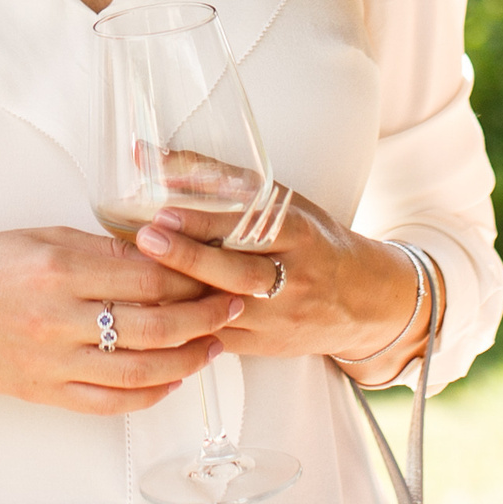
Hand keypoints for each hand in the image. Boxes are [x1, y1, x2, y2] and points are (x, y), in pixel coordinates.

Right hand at [0, 227, 239, 414]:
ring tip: (214, 345)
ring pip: (145, 371)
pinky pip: (114, 403)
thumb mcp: (37, 237)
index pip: (150, 276)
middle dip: (206, 316)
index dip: (193, 275)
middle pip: (158, 325)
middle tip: (232, 306)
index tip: (216, 270)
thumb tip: (158, 257)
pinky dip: (152, 394)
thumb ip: (98, 249)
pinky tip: (172, 379)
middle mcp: (59, 319)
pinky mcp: (47, 393)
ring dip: (190, 359)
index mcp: (57, 269)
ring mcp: (54, 362)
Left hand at [130, 191, 425, 378]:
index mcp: (299, 235)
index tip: (165, 211)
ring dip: (179, 296)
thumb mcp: (278, 202)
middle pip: (238, 272)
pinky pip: (219, 338)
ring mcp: (280, 317)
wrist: (364, 301)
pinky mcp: (265, 346)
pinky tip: (152, 311)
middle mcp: (294, 278)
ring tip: (138, 277)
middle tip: (146, 239)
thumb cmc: (310, 240)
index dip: (205, 222)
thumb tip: (151, 157)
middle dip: (188, 257)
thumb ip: (216, 178)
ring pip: (225, 311)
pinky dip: (185, 325)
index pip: (249, 228)